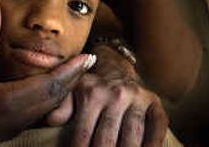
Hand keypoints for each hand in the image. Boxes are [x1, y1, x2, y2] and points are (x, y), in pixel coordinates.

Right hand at [0, 0, 90, 145]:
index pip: (51, 84)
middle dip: (73, 79)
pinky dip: (50, 99)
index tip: (89, 56)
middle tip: (88, 61)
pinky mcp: (8, 132)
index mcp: (6, 101)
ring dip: (63, 90)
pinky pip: (39, 115)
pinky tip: (49, 88)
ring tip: (74, 72)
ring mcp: (13, 129)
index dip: (72, 70)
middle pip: (56, 98)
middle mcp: (15, 119)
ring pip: (49, 109)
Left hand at [47, 46, 167, 146]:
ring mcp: (137, 98)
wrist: (116, 68)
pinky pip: (158, 126)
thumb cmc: (91, 88)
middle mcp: (115, 95)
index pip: (83, 133)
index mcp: (92, 94)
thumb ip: (62, 106)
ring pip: (132, 137)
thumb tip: (50, 120)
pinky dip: (153, 144)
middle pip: (107, 139)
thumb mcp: (73, 92)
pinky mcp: (154, 103)